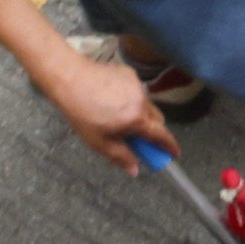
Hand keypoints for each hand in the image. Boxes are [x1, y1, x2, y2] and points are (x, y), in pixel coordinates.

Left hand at [45, 48, 165, 172]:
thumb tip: (135, 169)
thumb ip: (121, 157)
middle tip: (138, 140)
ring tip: (116, 118)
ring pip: (146, 106)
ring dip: (140, 115)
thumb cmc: (81, 112)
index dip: (170, 147)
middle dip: (153, 131)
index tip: (174, 154)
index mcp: (136, 119)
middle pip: (157, 120)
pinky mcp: (129, 74)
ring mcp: (136, 85)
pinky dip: (130, 100)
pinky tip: (111, 101)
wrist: (70, 78)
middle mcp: (141, 101)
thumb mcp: (99, 142)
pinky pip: (136, 92)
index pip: (161, 136)